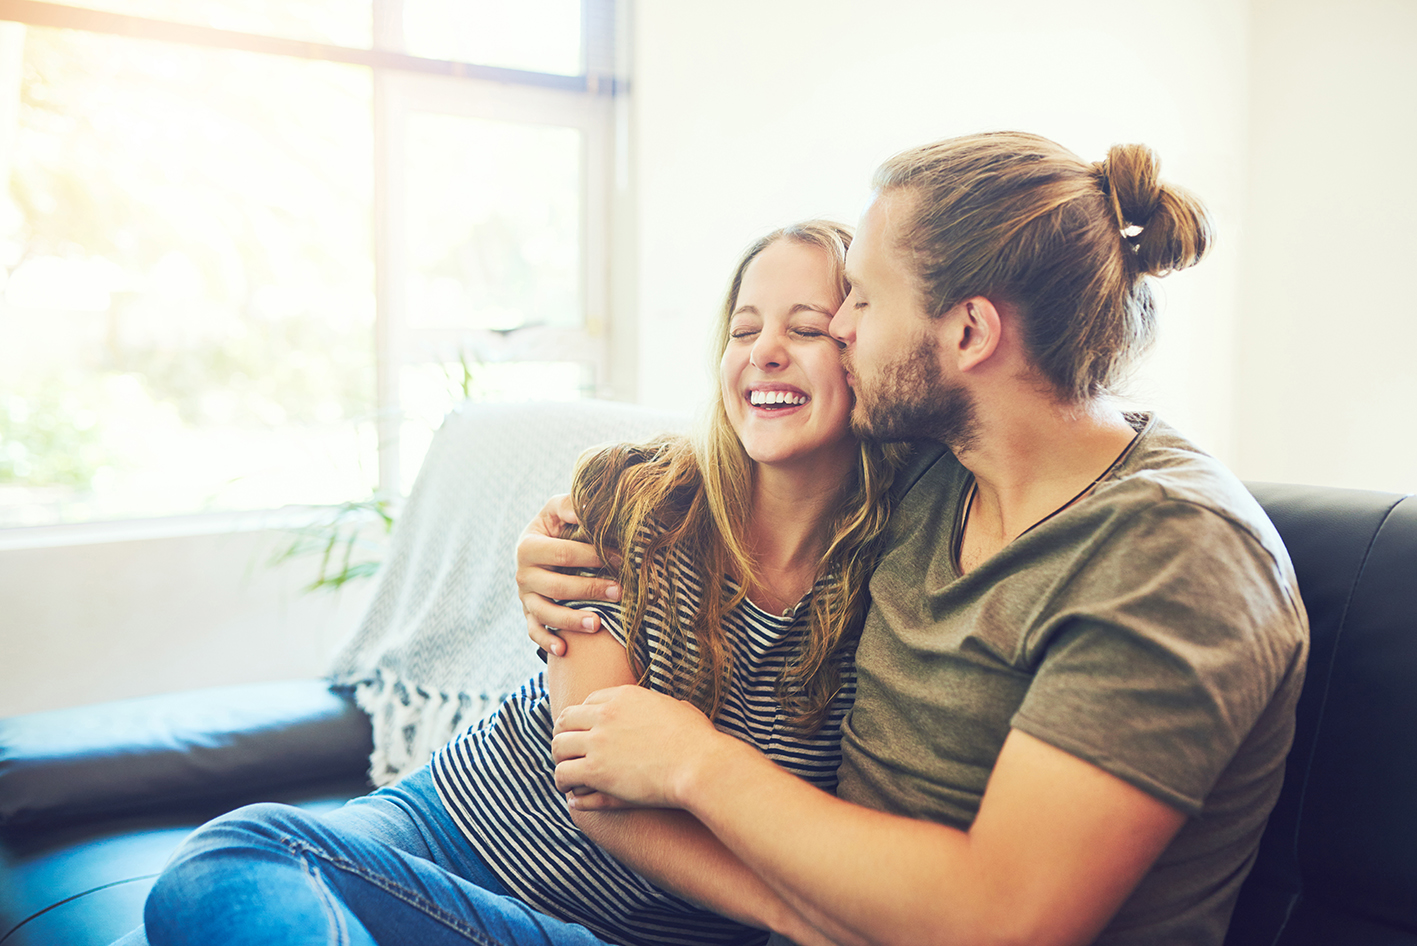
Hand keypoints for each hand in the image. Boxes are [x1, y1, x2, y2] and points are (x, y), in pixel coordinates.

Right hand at [515, 493, 621, 655]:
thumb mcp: (556, 510)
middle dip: (590, 589)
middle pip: (557, 586)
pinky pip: (535, 631)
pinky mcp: (528, 615)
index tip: (621, 559)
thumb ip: (569, 505)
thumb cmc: (556, 526)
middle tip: (620, 592)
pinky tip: (564, 649)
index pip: (562, 554)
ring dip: (571, 621)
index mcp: (528, 546)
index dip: (592, 556)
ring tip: (598, 625)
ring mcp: (524, 597)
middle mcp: (522, 574)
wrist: (540, 547)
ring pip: (546, 613)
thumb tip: (588, 505)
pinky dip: (547, 641)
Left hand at [551, 685, 736, 809]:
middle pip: (566, 719)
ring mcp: (598, 741)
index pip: (588, 701)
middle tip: (568, 752)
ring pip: (558, 746)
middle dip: (564, 735)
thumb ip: (663, 706)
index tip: (586, 733)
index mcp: (625, 696)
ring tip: (567, 773)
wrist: (699, 765)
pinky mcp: (596, 770)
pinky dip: (563, 782)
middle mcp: (606, 714)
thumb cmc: (698, 741)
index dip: (584, 718)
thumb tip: (668, 708)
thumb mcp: (679, 709)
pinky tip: (571, 792)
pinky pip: (563, 773)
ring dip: (561, 760)